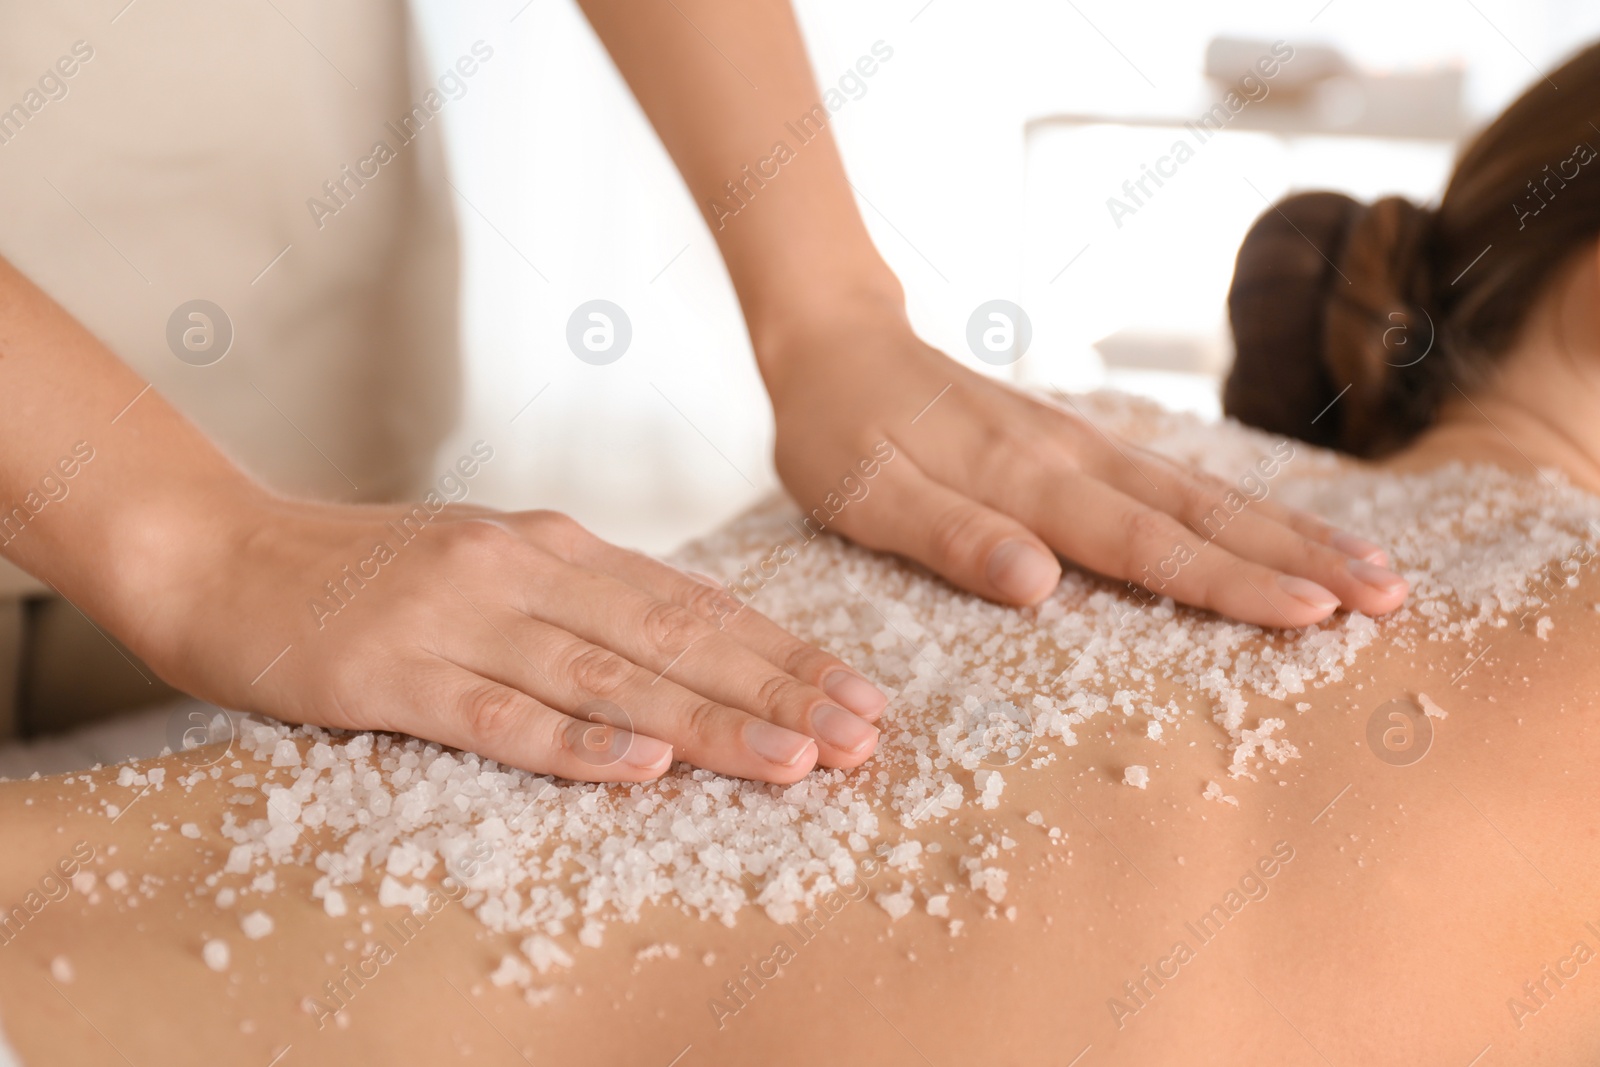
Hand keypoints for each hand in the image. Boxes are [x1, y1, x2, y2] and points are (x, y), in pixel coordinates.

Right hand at [129, 492, 886, 783]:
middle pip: (674, 639)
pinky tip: (640, 767)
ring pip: (608, 678)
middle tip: (864, 734)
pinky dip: (573, 743)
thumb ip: (579, 605)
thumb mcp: (491, 570)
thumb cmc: (366, 573)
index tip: (858, 693)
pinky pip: (497, 714)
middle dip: (779, 690)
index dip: (783, 653)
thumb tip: (686, 653)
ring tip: (795, 760)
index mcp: (554, 549)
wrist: (220, 551)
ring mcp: (458, 619)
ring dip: (709, 722)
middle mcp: (524, 572)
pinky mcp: (393, 673)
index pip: (695, 606)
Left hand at [759, 297, 1409, 628]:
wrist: (836, 344)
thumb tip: (1040, 583)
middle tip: (1390, 599)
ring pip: (1202, 493)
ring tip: (1372, 569)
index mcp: (1023, 482)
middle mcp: (1071, 459)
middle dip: (1298, 558)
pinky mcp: (1078, 443)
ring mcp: (1082, 445)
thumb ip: (950, 537)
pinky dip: (1240, 509)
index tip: (1312, 613)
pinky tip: (1280, 531)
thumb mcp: (864, 497)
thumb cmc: (839, 433)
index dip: (1228, 582)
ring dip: (1289, 533)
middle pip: (1201, 515)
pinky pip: (1174, 481)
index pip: (1142, 544)